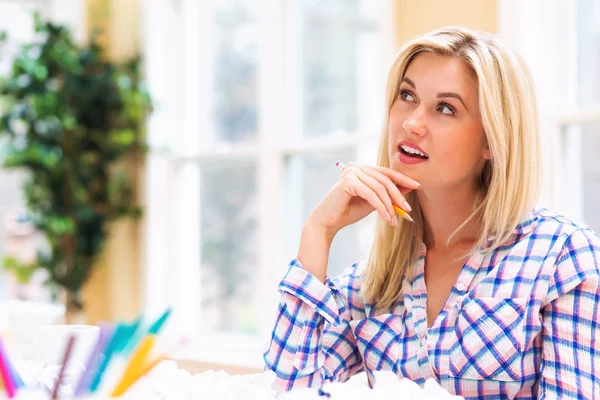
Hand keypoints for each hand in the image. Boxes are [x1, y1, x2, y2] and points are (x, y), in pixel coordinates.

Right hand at [305, 162, 419, 237]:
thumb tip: (409, 187)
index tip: (417, 186)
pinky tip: (386, 218)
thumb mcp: (374, 201)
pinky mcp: (347, 181)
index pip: (386, 172)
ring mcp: (351, 172)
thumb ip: (388, 194)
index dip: (403, 179)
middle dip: (398, 195)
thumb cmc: (349, 211)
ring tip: (394, 219)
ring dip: (389, 205)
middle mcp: (356, 166)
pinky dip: (381, 207)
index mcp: (362, 168)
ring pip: (379, 188)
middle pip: (385, 179)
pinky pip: (371, 194)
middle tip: (407, 209)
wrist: (328, 222)